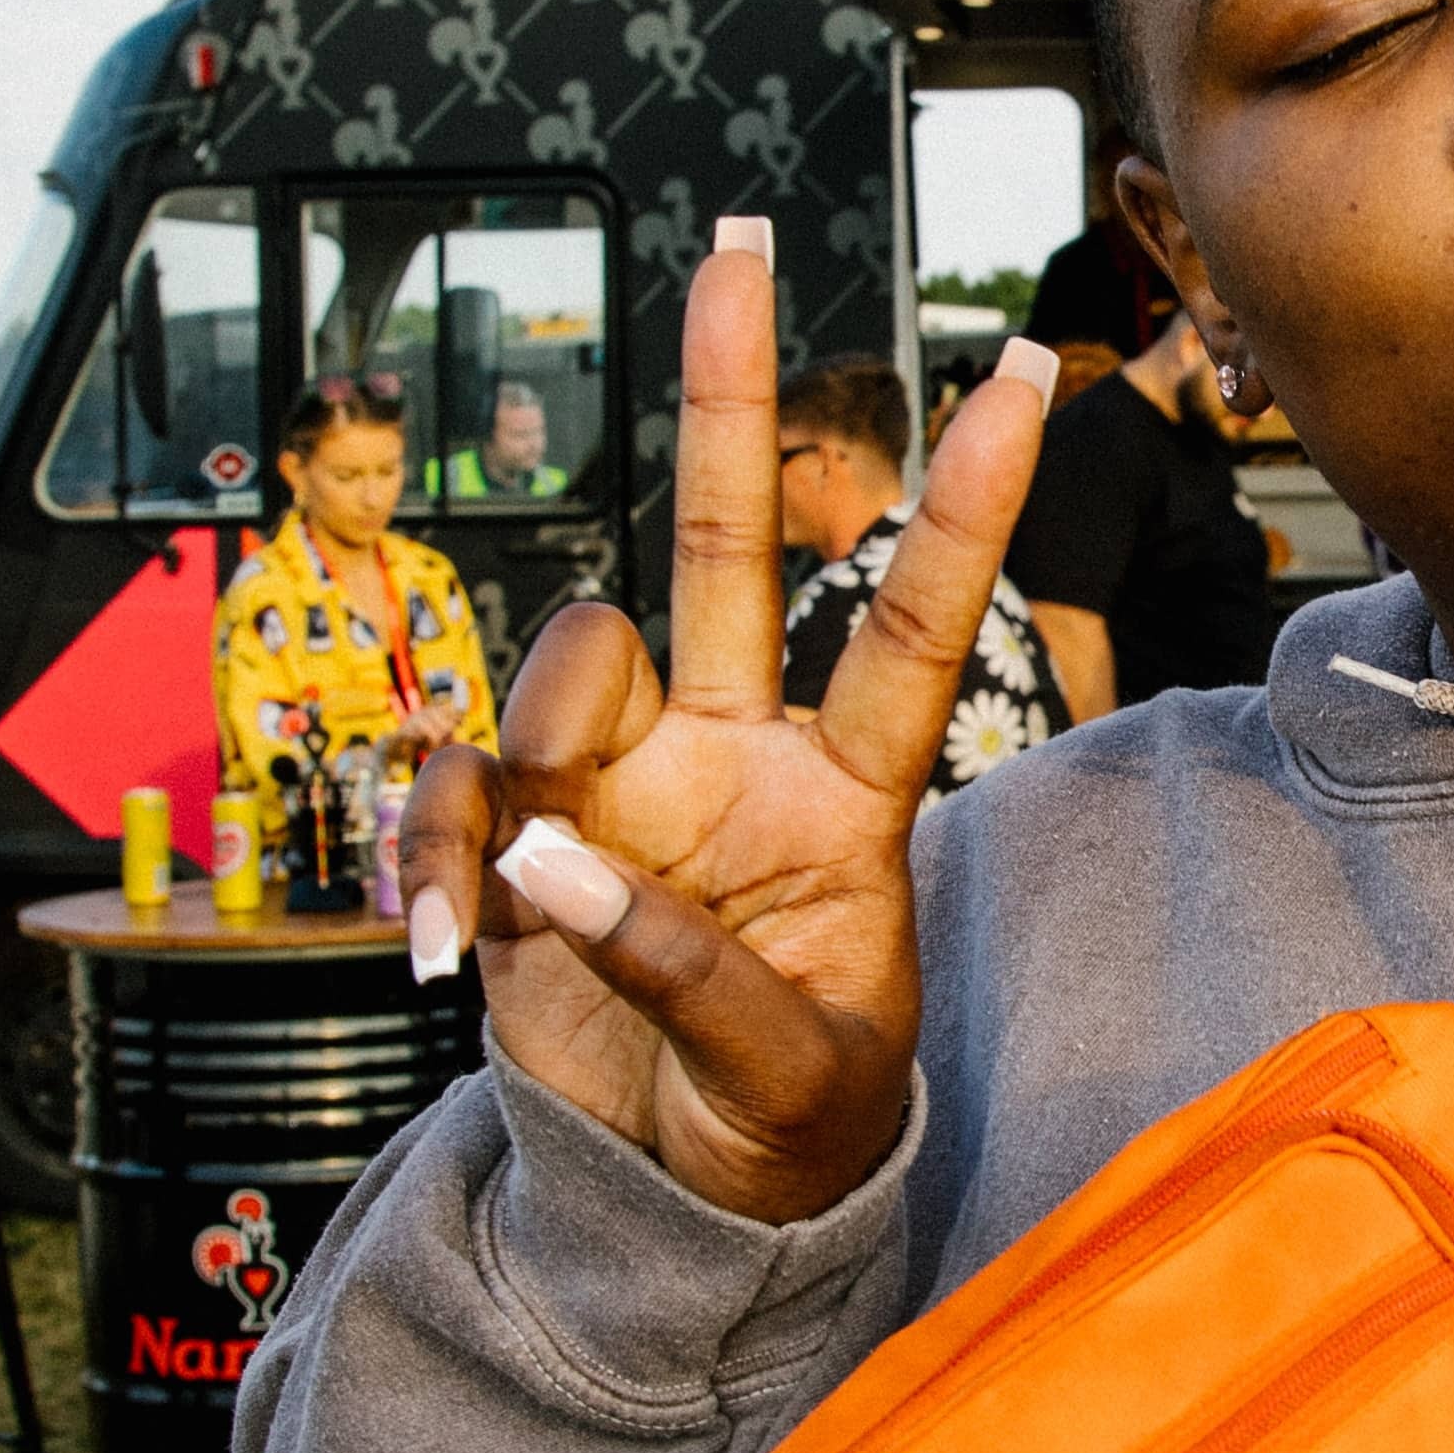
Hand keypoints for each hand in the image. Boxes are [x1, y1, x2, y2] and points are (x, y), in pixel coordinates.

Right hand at [396, 240, 1057, 1225]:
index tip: (1026, 371)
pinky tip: (438, 947)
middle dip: (728, 397)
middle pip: (727, 547)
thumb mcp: (792, 1084)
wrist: (685, 1204)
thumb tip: (551, 859)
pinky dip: (427, 856)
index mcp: (847, 799)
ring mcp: (619, 782)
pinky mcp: (516, 833)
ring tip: (513, 901)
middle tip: (739, 248)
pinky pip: (450, 789)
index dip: (963, 506)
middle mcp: (731, 755)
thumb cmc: (788, 1134)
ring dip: (523, 755)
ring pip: (560, 666)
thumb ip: (690, 975)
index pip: (916, 628)